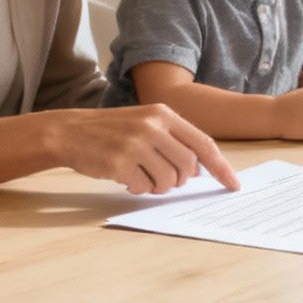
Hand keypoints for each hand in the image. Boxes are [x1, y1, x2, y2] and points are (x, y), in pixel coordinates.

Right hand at [50, 106, 241, 194]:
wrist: (69, 132)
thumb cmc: (111, 130)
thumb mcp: (145, 123)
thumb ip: (173, 140)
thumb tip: (199, 169)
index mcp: (163, 114)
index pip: (203, 143)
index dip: (221, 167)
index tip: (233, 184)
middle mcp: (152, 126)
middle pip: (188, 166)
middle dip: (180, 179)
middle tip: (163, 178)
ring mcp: (136, 144)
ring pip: (168, 180)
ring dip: (158, 186)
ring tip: (141, 175)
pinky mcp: (120, 163)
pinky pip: (144, 188)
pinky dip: (139, 188)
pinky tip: (125, 177)